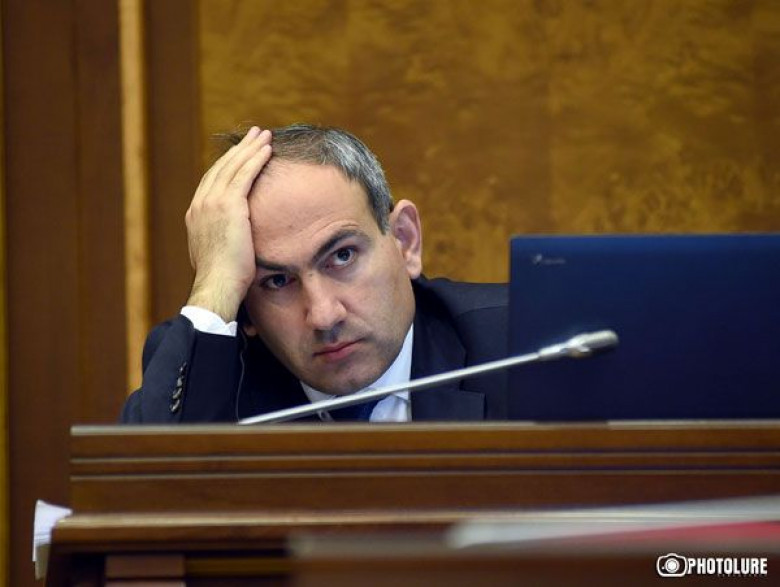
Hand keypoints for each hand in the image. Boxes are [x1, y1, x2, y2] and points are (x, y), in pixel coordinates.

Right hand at [185, 127, 271, 321]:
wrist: (217, 284)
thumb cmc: (222, 279)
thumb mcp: (216, 254)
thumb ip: (220, 240)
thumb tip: (230, 243)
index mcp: (195, 215)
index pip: (212, 182)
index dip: (227, 166)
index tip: (240, 155)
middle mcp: (200, 204)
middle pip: (221, 168)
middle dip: (239, 150)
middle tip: (253, 135)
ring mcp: (212, 203)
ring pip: (234, 166)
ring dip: (250, 148)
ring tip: (264, 135)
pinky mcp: (229, 205)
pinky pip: (244, 175)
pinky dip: (255, 159)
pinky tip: (267, 149)